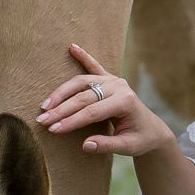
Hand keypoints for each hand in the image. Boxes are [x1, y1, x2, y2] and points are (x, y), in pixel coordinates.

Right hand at [37, 44, 174, 156]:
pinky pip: (94, 66)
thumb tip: (85, 145)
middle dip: (61, 110)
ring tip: (45, 105)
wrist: (152, 129)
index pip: (92, 112)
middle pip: (83, 97)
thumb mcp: (128, 147)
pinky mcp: (109, 78)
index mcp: (125, 102)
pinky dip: (83, 56)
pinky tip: (72, 47)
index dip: (71, 121)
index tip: (53, 129)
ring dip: (62, 92)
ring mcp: (114, 80)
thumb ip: (107, 145)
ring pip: (82, 83)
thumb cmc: (140, 139)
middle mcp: (119, 87)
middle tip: (41, 121)